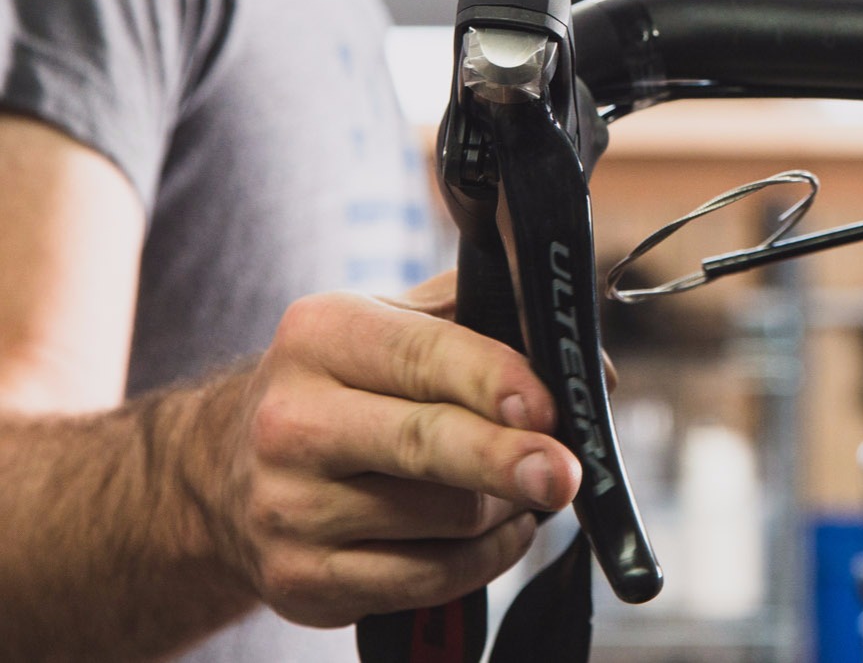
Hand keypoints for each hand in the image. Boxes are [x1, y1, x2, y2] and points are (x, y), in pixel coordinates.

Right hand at [202, 279, 582, 627]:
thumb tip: (591, 368)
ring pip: (443, 517)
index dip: (494, 381)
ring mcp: (290, 509)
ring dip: (506, 506)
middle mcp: (292, 420)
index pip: (424, 356)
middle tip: (564, 473)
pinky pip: (428, 580)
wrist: (227, 473)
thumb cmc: (348, 384)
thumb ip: (490, 322)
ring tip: (523, 484)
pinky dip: (484, 558)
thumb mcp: (395, 323)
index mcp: (321, 334)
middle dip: (506, 458)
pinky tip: (499, 529)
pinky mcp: (303, 583)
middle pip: (425, 443)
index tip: (547, 405)